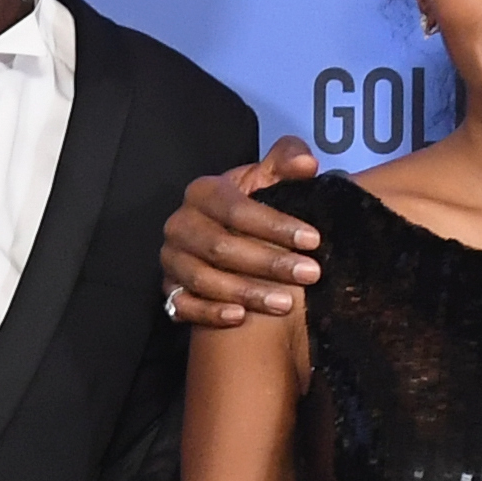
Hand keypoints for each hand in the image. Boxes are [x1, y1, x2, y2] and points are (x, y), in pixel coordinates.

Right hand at [160, 139, 327, 325]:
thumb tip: (306, 165)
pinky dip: (210, 313)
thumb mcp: (269, 178)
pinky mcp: (169, 289)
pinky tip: (240, 317)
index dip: (275, 225)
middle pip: (220, 247)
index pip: (236, 209)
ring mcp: (171, 259)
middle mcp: (180, 225)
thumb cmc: (252, 206)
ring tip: (286, 303)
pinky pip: (182, 306)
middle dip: (269, 263)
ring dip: (247, 293)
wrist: (229, 237)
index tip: (312, 240)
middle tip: (310, 274)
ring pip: (204, 280)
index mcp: (203, 192)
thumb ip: (288, 163)